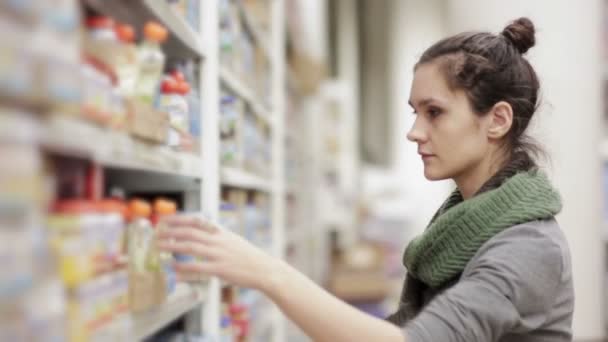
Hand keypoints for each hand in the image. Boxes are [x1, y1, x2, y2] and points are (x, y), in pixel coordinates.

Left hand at [156, 215, 277, 291]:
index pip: (197, 221)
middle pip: (190, 232)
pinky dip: (183, 267)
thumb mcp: (233, 240)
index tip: (167, 219)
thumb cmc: (248, 256)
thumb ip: (218, 236)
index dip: (180, 219)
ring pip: (191, 247)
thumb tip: (202, 232)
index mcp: (222, 232)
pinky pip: (197, 268)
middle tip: (157, 233)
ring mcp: (219, 254)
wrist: (264, 269)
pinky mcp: (219, 269)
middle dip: (172, 231)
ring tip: (159, 247)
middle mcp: (219, 241)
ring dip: (173, 246)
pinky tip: (173, 268)